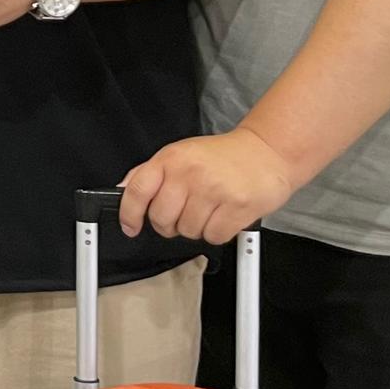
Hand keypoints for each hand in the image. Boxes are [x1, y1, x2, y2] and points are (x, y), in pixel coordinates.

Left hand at [119, 127, 298, 245]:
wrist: (267, 151)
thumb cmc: (222, 156)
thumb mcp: (180, 154)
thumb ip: (150, 173)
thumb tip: (123, 190)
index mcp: (171, 158)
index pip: (137, 190)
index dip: (128, 214)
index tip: (130, 227)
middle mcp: (189, 173)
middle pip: (161, 219)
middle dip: (169, 224)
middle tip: (184, 214)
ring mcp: (214, 190)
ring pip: (187, 231)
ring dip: (196, 228)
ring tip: (209, 210)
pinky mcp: (237, 206)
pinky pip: (214, 237)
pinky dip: (217, 233)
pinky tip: (223, 216)